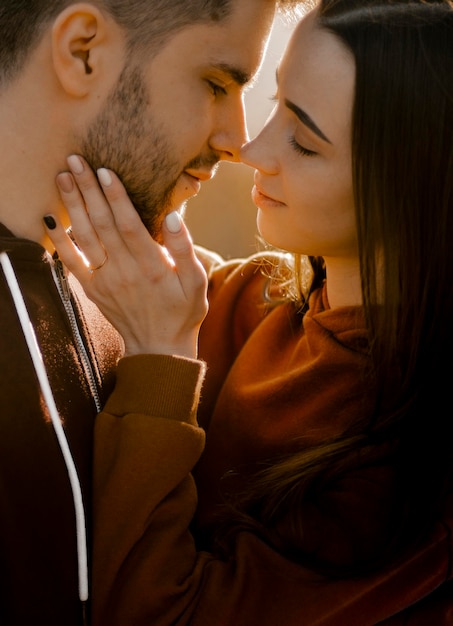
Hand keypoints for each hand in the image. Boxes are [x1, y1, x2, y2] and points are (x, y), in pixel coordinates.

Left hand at [45, 155, 207, 358]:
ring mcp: (105, 280)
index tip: (104, 170)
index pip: (129, 225)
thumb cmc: (182, 311)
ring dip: (72, 206)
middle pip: (102, 225)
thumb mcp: (197, 282)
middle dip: (88, 190)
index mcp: (151, 266)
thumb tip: (173, 217)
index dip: (116, 197)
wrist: (159, 347)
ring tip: (62, 177)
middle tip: (75, 160)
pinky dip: (59, 241)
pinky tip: (50, 218)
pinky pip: (72, 263)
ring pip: (85, 238)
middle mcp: (125, 271)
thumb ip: (185, 249)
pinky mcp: (93, 289)